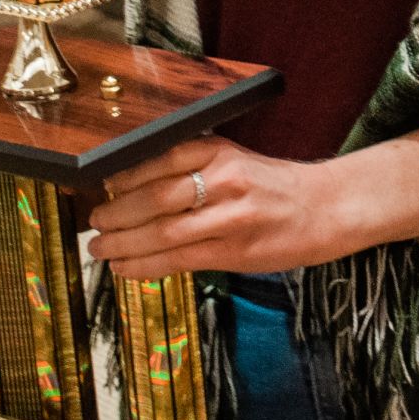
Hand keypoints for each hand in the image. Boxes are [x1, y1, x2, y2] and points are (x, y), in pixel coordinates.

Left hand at [86, 137, 355, 281]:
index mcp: (220, 150)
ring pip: (164, 232)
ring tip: (99, 249)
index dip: (125, 175)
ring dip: (123, 244)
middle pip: (156, 197)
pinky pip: (180, 260)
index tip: (100, 185)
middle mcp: (224, 179)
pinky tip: (125, 268)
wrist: (325, 208)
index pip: (162, 157)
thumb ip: (191, 167)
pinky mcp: (235, 251)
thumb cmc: (273, 186)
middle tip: (93, 222)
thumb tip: (131, 187)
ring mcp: (231, 217)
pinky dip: (146, 266)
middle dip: (117, 213)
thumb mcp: (234, 161)